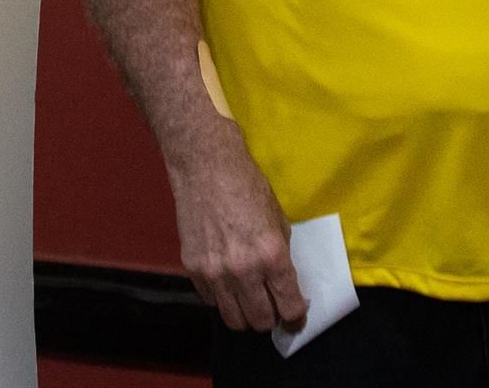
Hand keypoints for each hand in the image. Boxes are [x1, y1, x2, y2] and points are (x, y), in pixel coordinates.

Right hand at [166, 126, 308, 331]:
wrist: (206, 167)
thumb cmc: (247, 187)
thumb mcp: (278, 221)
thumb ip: (281, 257)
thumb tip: (285, 285)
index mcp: (272, 255)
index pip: (289, 307)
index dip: (295, 316)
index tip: (294, 316)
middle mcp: (244, 269)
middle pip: (261, 320)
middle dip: (270, 318)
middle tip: (270, 306)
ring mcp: (215, 271)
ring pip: (233, 320)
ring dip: (245, 315)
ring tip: (247, 301)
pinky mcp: (193, 268)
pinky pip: (210, 300)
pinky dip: (220, 297)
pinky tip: (225, 281)